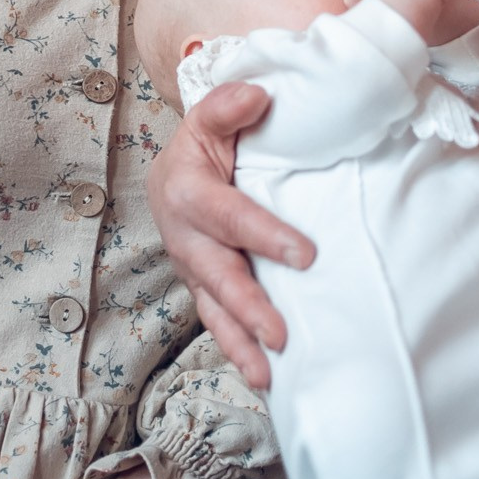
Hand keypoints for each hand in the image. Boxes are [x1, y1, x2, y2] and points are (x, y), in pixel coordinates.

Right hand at [149, 82, 308, 389]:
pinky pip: (219, 324)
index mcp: (188, 192)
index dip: (266, 235)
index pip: (231, 217)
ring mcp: (193, 270)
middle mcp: (186, 237)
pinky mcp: (204, 291)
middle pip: (219, 275)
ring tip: (266, 377)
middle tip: (280, 334)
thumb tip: (259, 96)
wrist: (172, 175)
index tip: (306, 254)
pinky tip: (266, 381)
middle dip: (249, 307)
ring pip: (214, 311)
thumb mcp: (209, 118)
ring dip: (240, 345)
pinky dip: (238, 353)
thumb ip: (228, 106)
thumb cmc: (203, 146)